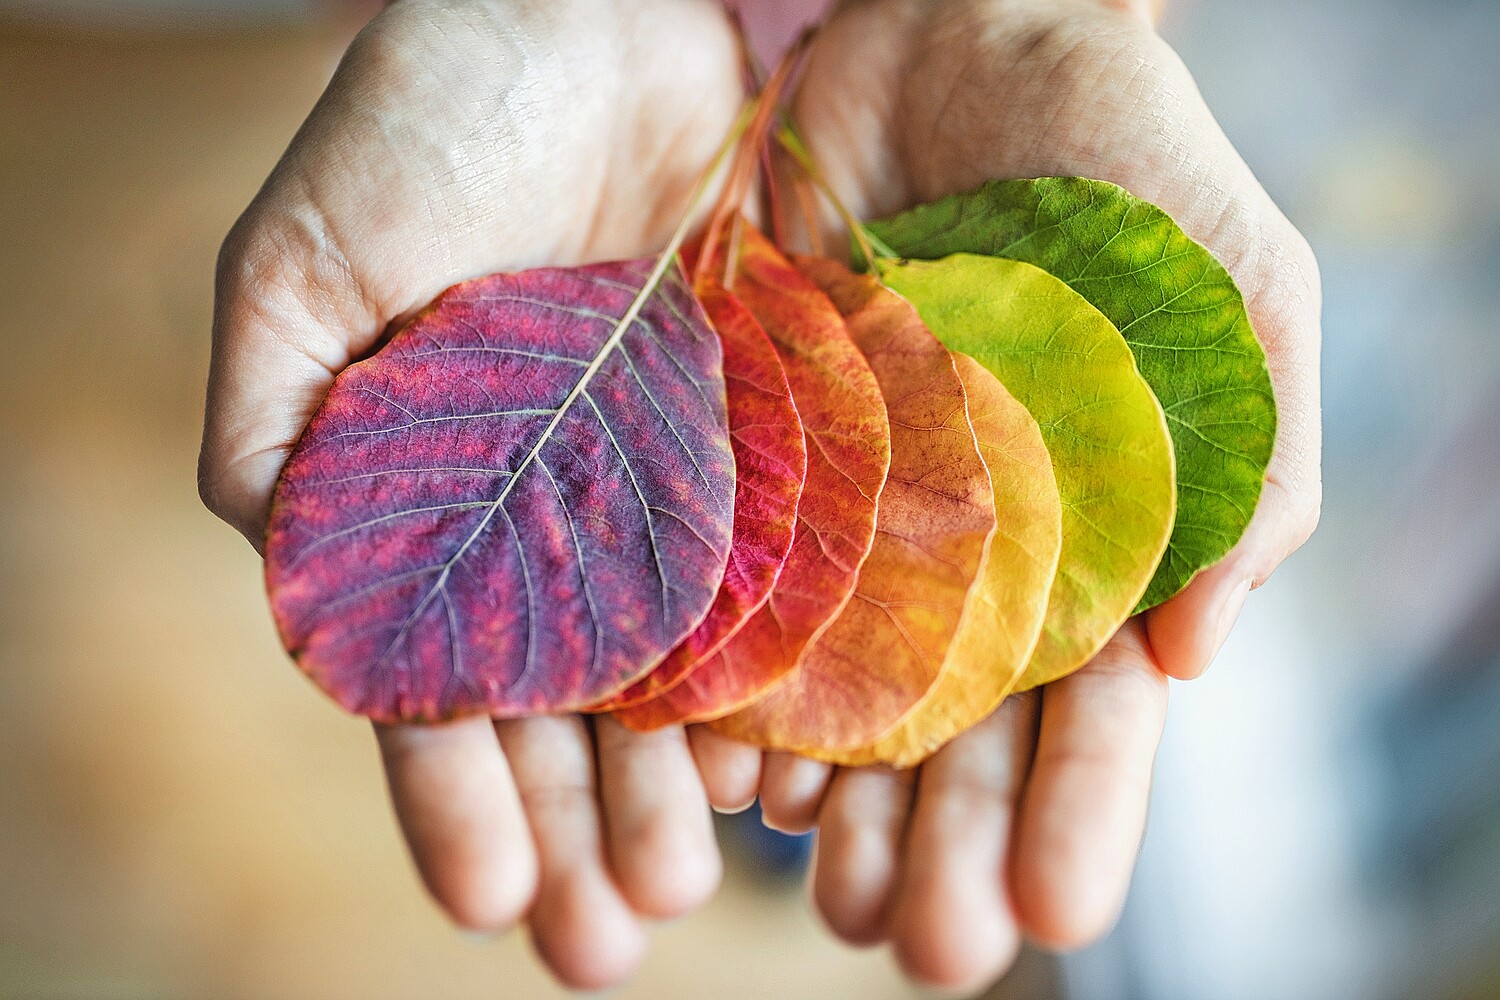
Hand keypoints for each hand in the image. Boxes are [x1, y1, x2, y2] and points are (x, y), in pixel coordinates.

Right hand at [198, 0, 743, 987]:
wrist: (615, 12)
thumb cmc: (440, 114)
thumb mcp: (311, 261)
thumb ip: (278, 425)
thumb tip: (287, 586)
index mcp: (442, 505)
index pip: (441, 682)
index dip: (455, 792)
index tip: (487, 894)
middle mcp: (566, 520)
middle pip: (574, 712)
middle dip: (584, 825)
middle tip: (610, 935)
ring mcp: (686, 489)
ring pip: (689, 670)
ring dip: (690, 782)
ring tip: (702, 881)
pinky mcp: (790, 441)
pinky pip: (802, 573)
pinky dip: (800, 664)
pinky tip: (808, 754)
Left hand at [702, 0, 1322, 990]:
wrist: (956, 39)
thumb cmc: (1116, 162)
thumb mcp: (1226, 293)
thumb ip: (1242, 457)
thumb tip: (1195, 650)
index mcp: (1089, 538)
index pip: (1090, 707)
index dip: (1080, 812)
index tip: (1056, 912)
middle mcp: (963, 551)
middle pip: (953, 731)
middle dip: (944, 842)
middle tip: (919, 943)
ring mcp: (850, 512)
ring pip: (835, 687)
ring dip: (828, 798)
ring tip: (812, 893)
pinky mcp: (751, 456)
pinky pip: (733, 587)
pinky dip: (725, 674)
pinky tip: (717, 758)